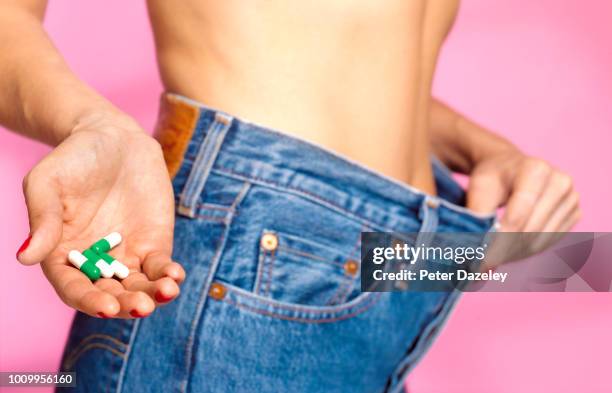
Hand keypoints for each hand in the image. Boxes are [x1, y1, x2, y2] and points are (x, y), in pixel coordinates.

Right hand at [16, 113, 184, 317]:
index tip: (106, 307)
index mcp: (63, 255)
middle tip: (142, 306)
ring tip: (165, 292)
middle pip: (110, 294)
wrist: (111, 136)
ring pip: (138, 286)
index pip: (74, 288)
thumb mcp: (47, 182)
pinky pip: (160, 266)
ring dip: (152, 295)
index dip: (89, 300)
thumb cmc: (72, 158)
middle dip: (127, 304)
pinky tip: (175, 276)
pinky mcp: (153, 242)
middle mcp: (95, 262)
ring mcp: (126, 254)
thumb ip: (41, 219)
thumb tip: (25, 257)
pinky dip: (168, 274)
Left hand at [466, 148, 580, 264]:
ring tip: (496, 255)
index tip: (483, 261)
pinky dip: (529, 250)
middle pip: (531, 230)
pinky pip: (551, 241)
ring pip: (542, 240)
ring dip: (516, 253)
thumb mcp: (479, 189)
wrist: (510, 166)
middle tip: (486, 262)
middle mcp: (560, 182)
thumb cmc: (493, 176)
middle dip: (506, 250)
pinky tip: (513, 247)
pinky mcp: (575, 212)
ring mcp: (571, 197)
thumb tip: (481, 261)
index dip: (500, 242)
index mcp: (535, 170)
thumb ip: (478, 219)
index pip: (518, 216)